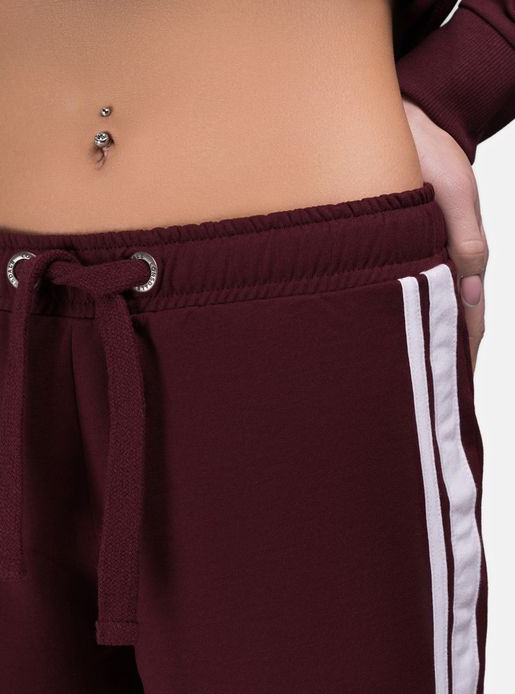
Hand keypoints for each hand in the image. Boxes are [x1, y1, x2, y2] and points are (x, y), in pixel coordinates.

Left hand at [403, 99, 487, 370]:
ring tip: (406, 392)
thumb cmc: (428, 152)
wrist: (400, 120)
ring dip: (420, 347)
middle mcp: (441, 267)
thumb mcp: (452, 190)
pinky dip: (399, 321)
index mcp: (461, 258)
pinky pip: (401, 296)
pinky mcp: (398, 256)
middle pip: (447, 328)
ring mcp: (421, 263)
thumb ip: (464, 240)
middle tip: (429, 407)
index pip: (469, 322)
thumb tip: (471, 297)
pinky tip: (386, 345)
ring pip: (424, 316)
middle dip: (440, 365)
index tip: (456, 394)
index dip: (465, 357)